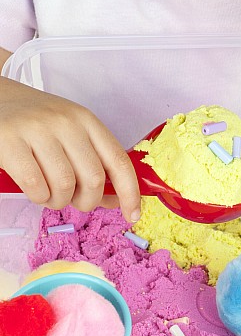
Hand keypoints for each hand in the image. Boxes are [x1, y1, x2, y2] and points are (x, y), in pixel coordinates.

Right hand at [0, 77, 140, 221]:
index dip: (130, 192)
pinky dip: (39, 198)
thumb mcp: (72, 135)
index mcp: (87, 121)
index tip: (133, 214)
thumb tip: (115, 200)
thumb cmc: (38, 125)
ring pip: (65, 185)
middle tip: (75, 200)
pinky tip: (35, 190)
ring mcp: (37, 130)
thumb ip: (94, 164)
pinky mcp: (9, 141)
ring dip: (60, 202)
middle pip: (94, 178)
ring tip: (50, 194)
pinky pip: (37, 186)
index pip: (119, 161)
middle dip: (88, 201)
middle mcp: (67, 122)